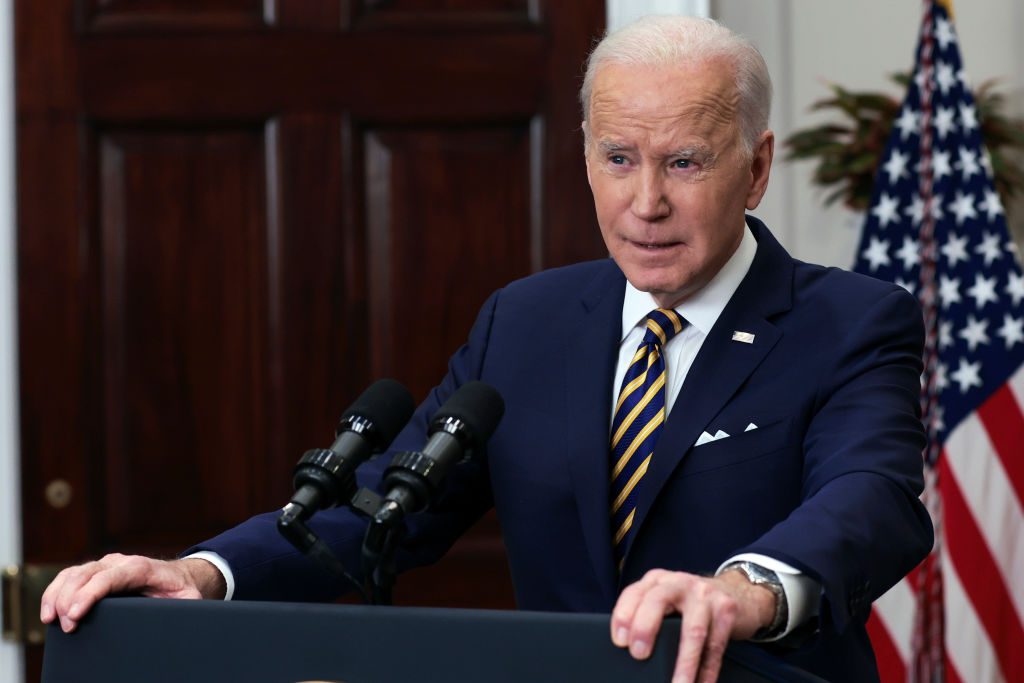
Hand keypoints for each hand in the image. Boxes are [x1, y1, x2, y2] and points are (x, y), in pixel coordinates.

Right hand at [39, 554, 225, 632]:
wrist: (177, 576)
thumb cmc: (181, 589)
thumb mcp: (189, 599)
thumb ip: (187, 606)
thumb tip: (180, 620)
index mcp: (140, 568)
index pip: (108, 578)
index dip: (89, 594)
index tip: (75, 614)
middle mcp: (120, 562)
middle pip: (85, 574)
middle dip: (69, 600)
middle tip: (66, 626)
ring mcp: (106, 564)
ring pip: (73, 573)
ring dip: (57, 595)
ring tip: (51, 620)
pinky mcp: (96, 570)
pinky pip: (70, 576)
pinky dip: (55, 591)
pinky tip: (49, 610)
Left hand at [610, 568, 775, 682]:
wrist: (739, 591)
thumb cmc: (692, 603)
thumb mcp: (668, 600)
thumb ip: (649, 615)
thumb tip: (630, 653)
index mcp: (658, 580)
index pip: (634, 593)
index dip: (623, 615)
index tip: (619, 641)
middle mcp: (679, 583)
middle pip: (658, 601)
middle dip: (645, 628)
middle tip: (639, 655)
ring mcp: (705, 595)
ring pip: (693, 630)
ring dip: (684, 663)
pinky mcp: (726, 609)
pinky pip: (715, 646)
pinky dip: (706, 671)